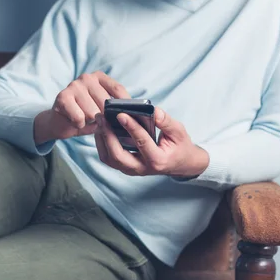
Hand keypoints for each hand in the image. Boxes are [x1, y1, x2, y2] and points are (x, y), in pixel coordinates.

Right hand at [34, 71, 129, 144]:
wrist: (59, 123)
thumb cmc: (85, 116)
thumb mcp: (103, 111)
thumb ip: (114, 108)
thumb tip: (129, 114)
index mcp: (99, 77)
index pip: (117, 89)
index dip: (124, 104)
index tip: (128, 116)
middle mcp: (87, 77)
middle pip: (105, 103)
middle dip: (103, 117)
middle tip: (95, 120)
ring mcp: (74, 85)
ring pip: (93, 113)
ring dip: (89, 122)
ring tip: (83, 119)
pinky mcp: (63, 97)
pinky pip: (79, 118)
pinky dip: (79, 125)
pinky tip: (74, 121)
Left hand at [94, 107, 209, 176]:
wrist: (180, 163)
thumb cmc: (179, 146)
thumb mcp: (179, 132)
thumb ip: (166, 122)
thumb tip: (153, 110)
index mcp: (157, 160)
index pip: (141, 142)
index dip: (131, 127)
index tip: (121, 114)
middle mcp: (142, 168)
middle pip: (118, 156)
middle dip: (107, 136)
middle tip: (102, 117)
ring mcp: (132, 169)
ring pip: (110, 159)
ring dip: (102, 140)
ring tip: (99, 121)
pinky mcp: (125, 167)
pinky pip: (109, 158)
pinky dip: (102, 144)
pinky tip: (101, 129)